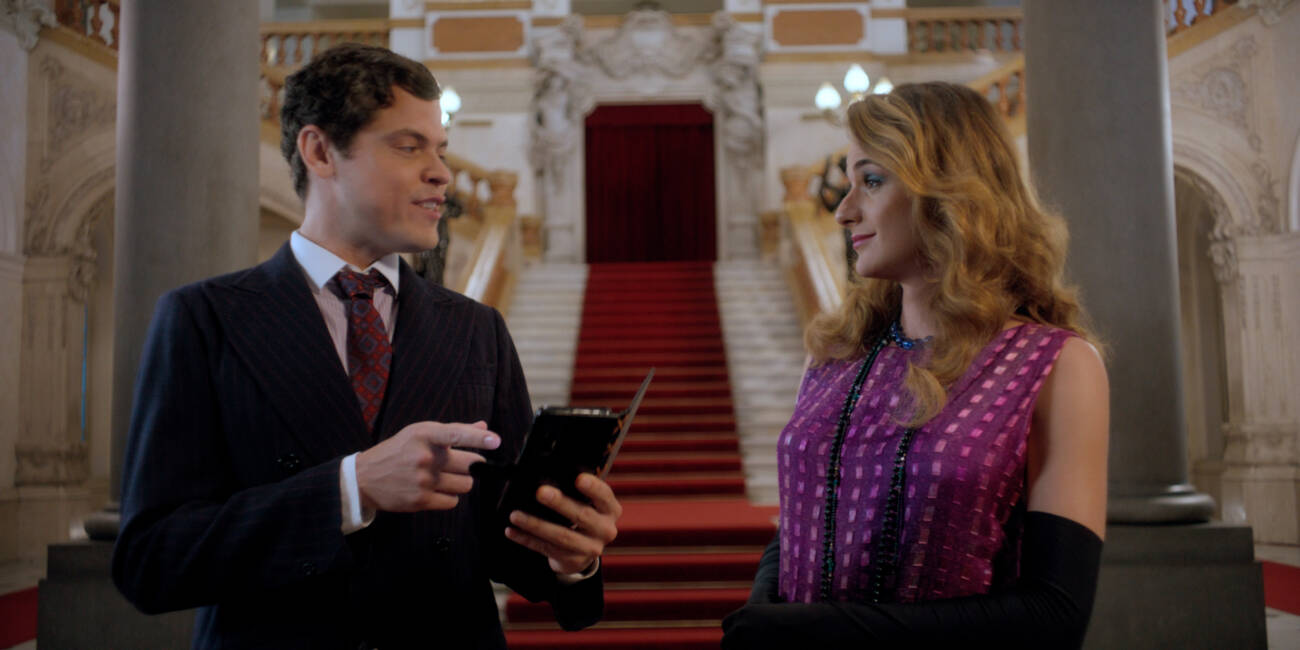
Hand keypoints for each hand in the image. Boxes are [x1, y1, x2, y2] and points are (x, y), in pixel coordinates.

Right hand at [355, 420, 499, 511]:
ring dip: (461, 482)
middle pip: (471, 465)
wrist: (364, 478)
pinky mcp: (420, 501)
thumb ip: (453, 431)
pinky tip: (436, 490)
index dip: (478, 437)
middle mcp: (424, 457)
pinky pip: (453, 501)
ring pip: (466, 485)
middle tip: (459, 464)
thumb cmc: (397, 451)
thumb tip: (483, 426)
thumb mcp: (420, 433)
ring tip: (444, 477)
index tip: (495, 440)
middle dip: (472, 465)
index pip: (456, 434)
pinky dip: (450, 497)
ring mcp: (423, 480)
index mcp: (424, 434)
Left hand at [504, 473, 621, 574]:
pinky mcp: (572, 560)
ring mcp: (590, 548)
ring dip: (536, 524)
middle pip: (582, 516)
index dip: (593, 487)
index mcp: (610, 510)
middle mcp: (605, 530)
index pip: (604, 496)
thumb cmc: (584, 516)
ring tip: (515, 515)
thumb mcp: (590, 504)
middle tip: (540, 492)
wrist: (585, 551)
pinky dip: (527, 539)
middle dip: (559, 503)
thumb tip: (548, 475)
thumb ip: (578, 492)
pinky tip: (512, 531)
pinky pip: (546, 549)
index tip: (578, 478)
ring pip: (561, 536)